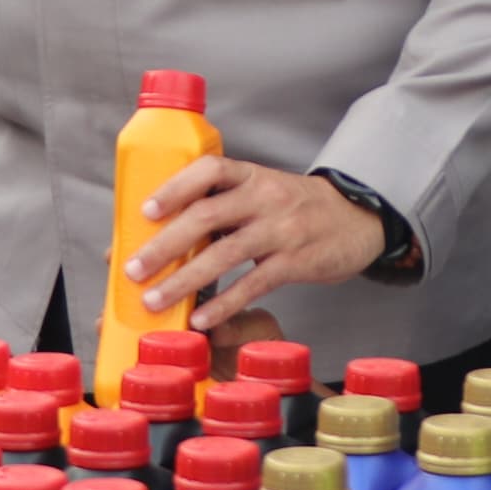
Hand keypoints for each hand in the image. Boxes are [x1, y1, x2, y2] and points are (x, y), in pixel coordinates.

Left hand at [123, 159, 386, 328]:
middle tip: (133, 270)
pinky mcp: (296, 262)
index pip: (209, 170)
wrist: (357, 218)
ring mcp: (282, 229)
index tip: (145, 211)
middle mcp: (265, 197)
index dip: (174, 188)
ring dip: (184, 280)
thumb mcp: (262, 192)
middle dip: (164, 244)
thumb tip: (159, 234)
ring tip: (155, 301)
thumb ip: (221, 207)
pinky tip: (201, 319)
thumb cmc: (294, 208)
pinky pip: (253, 284)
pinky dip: (223, 303)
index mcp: (250, 175)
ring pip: (225, 254)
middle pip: (206, 216)